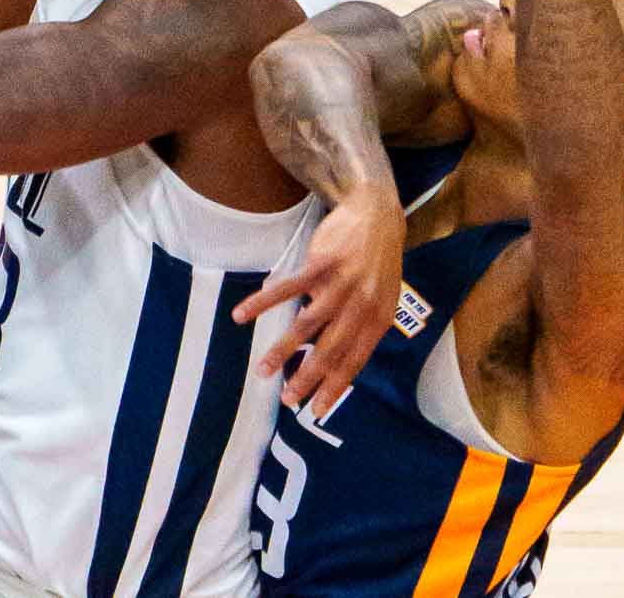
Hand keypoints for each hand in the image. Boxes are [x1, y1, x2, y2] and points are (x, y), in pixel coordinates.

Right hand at [231, 187, 404, 418]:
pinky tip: (241, 315)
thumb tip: (333, 355)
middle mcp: (360, 306)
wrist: (376, 214)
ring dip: (281, 350)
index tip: (314, 410)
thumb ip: (361, 326)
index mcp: (377, 319)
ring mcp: (339, 285)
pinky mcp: (320, 264)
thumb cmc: (377, 262)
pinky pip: (287, 288)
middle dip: (305, 378)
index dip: (334, 386)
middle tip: (286, 399)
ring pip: (305, 325)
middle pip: (328, 349)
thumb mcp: (382, 297)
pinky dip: (262, 303)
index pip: (354, 361)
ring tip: (261, 369)